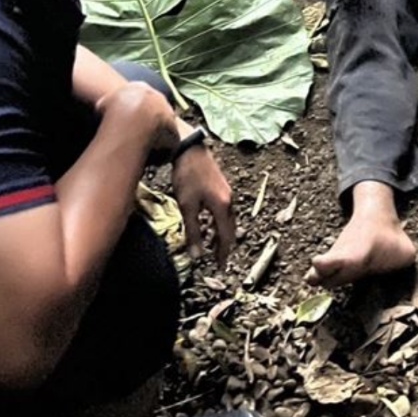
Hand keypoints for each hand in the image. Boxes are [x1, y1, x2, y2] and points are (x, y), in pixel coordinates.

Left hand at [171, 141, 235, 267]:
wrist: (190, 150)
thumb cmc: (187, 177)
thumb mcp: (187, 206)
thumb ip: (193, 231)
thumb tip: (196, 255)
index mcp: (223, 207)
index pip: (226, 236)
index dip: (223, 253)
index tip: (220, 266)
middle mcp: (229, 201)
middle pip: (230, 229)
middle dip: (225, 245)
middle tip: (218, 260)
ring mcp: (227, 193)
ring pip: (228, 220)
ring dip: (222, 234)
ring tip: (214, 246)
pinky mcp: (222, 187)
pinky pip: (225, 211)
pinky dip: (220, 223)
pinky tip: (210, 224)